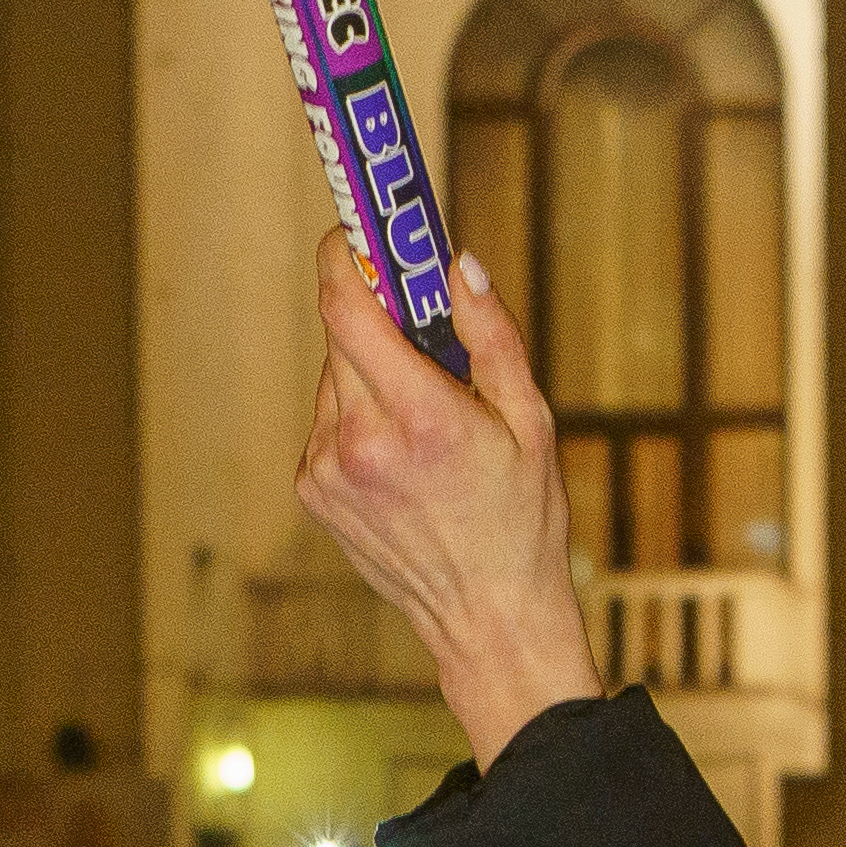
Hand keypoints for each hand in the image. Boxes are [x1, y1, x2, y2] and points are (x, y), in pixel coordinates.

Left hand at [297, 243, 598, 764]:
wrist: (487, 618)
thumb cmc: (523, 520)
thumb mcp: (532, 422)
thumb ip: (492, 336)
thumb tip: (457, 265)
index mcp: (419, 419)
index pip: (348, 310)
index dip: (345, 256)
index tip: (360, 228)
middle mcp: (359, 443)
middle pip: (341, 334)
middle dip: (374, 309)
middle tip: (415, 303)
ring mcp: (327, 470)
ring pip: (335, 377)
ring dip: (372, 368)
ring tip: (427, 407)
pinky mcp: (313, 489)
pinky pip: (330, 419)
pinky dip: (361, 413)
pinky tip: (405, 450)